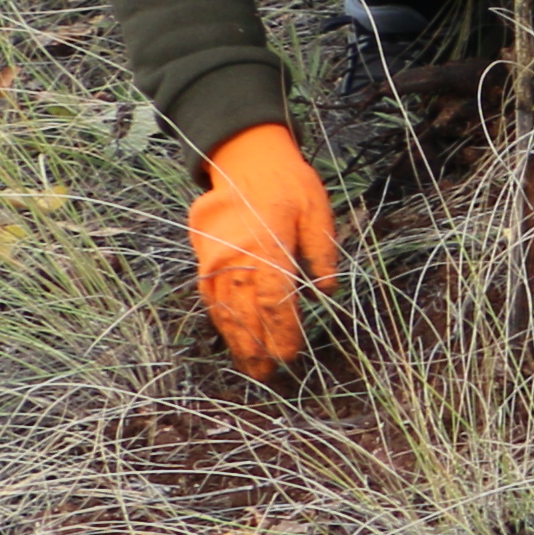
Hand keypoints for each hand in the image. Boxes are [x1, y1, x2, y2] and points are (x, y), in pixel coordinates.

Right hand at [187, 123, 338, 382]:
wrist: (244, 159)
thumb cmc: (288, 184)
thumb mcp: (317, 211)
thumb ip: (321, 252)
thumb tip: (328, 291)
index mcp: (269, 247)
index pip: (275, 301)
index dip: (282, 331)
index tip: (290, 355)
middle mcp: (237, 258)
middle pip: (247, 313)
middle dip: (258, 346)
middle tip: (268, 376)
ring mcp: (216, 260)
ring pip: (225, 310)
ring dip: (237, 340)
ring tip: (250, 366)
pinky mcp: (205, 258)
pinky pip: (210, 297)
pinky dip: (220, 320)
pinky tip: (230, 337)